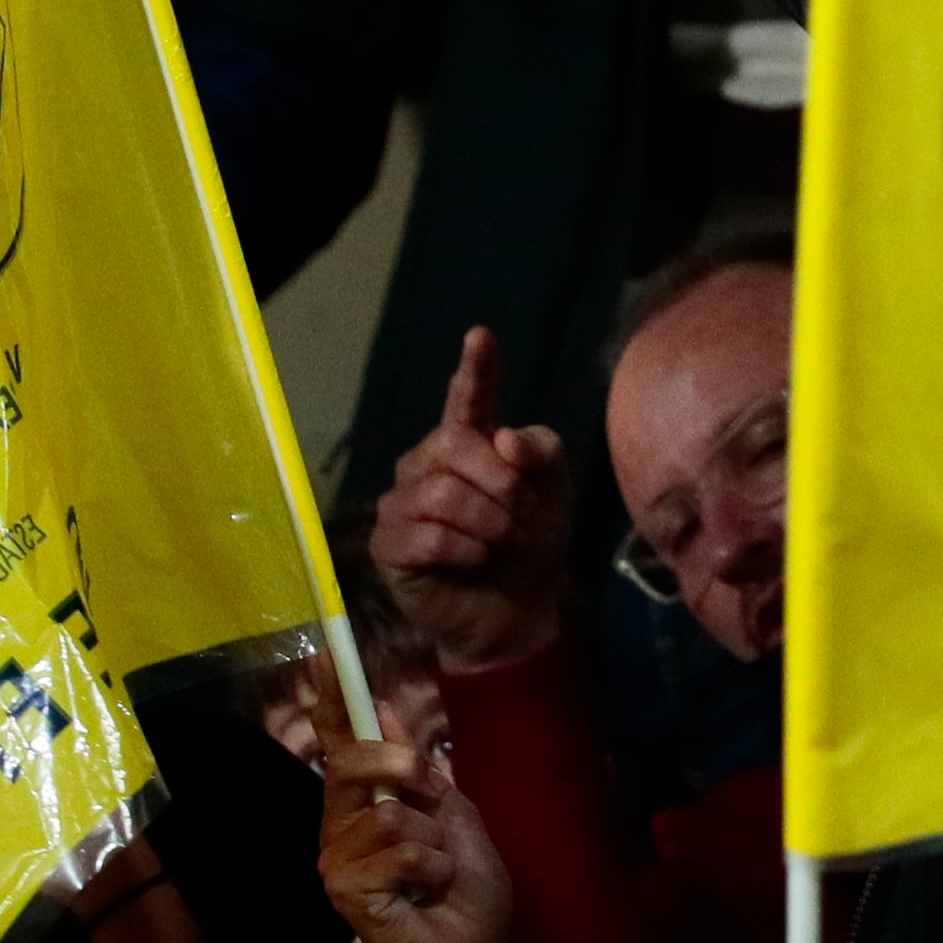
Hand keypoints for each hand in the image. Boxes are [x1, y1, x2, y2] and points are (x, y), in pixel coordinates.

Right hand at [318, 701, 516, 942]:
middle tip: (430, 789)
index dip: (333, 701)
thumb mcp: (453, 810)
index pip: (340, 745)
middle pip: (349, 764)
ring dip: (432, 839)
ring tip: (434, 870)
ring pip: (386, 811)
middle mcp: (340, 828)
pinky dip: (431, 867)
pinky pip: (398, 849)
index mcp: (364, 804)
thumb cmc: (465, 887)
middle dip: (400, 765)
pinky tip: (427, 891)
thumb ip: (417, 767)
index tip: (330, 654)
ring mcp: (338, 860)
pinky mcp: (344, 890)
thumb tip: (379, 707)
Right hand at [364, 328, 572, 674]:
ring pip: (444, 493)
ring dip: (490, 523)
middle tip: (523, 518)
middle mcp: (428, 463)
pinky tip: (473, 561)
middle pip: (458, 446)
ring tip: (502, 543)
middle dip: (503, 485)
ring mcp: (402, 503)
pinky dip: (465, 551)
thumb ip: (540, 452)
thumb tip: (502, 438)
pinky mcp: (388, 544)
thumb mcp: (553, 491)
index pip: (469, 399)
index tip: (481, 336)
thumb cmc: (532, 542)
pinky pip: (429, 535)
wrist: (517, 607)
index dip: (475, 369)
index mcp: (471, 443)